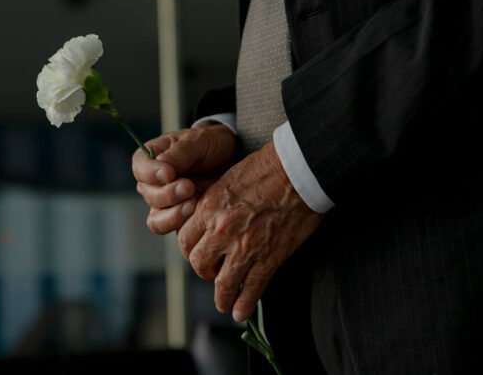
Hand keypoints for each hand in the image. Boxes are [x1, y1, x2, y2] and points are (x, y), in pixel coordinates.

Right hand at [132, 124, 235, 234]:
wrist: (230, 159)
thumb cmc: (210, 145)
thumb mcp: (197, 141)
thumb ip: (179, 153)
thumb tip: (161, 167)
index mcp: (151, 158)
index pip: (140, 168)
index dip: (151, 173)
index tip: (169, 173)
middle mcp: (153, 182)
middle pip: (149, 194)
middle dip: (168, 193)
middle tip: (188, 187)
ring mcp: (164, 202)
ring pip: (156, 217)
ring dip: (173, 213)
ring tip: (192, 204)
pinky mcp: (177, 216)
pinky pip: (170, 227)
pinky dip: (180, 222)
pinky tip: (194, 212)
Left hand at [178, 142, 322, 321]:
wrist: (298, 172)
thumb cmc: (267, 168)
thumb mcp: (228, 179)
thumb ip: (216, 204)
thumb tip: (213, 220)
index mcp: (209, 208)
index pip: (185, 240)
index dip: (190, 251)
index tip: (198, 254)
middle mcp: (221, 231)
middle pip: (199, 264)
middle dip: (204, 271)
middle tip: (213, 273)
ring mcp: (244, 248)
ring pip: (223, 284)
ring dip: (222, 298)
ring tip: (225, 303)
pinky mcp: (268, 259)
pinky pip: (251, 290)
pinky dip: (244, 305)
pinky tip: (241, 313)